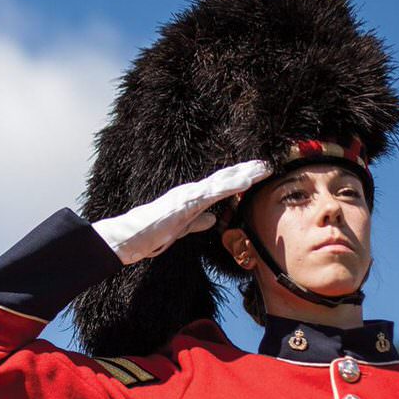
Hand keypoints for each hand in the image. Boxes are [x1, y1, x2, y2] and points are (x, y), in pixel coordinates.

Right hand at [92, 160, 271, 263]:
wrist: (132, 235)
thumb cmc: (151, 233)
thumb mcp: (180, 228)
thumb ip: (197, 222)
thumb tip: (212, 219)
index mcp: (191, 198)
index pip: (219, 186)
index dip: (237, 178)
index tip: (255, 173)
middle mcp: (192, 191)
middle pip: (224, 179)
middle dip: (245, 171)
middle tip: (266, 163)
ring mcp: (190, 194)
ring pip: (222, 181)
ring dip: (244, 173)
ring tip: (263, 167)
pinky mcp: (188, 201)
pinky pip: (215, 192)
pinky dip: (232, 185)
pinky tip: (246, 180)